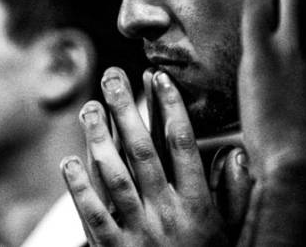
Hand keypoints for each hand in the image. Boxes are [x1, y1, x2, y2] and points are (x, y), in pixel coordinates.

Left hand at [62, 68, 228, 245]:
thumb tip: (236, 153)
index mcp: (197, 206)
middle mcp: (167, 214)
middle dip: (126, 109)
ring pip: (115, 176)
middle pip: (143, 151)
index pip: (183, 146)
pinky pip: (93, 214)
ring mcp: (138, 231)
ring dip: (99, 138)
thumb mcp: (231, 233)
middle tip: (112, 76)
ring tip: (89, 107)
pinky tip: (69, 161)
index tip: (159, 77)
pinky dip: (79, 188)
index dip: (170, 108)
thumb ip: (235, 194)